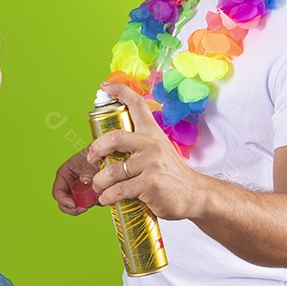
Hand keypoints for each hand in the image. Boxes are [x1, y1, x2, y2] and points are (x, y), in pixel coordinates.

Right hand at [53, 146, 99, 214]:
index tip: (74, 205)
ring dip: (85, 205)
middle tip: (84, 208)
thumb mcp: (91, 162)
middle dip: (74, 208)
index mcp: (64, 174)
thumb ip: (88, 171)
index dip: (63, 201)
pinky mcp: (87, 194)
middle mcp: (69, 184)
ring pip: (76, 205)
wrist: (106, 155)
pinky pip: (87, 204)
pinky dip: (93, 204)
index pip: (57, 192)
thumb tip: (85, 180)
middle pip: (64, 203)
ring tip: (96, 198)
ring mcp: (78, 190)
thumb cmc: (95, 155)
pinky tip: (100, 196)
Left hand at [87, 82, 207, 220]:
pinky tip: (106, 199)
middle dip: (96, 148)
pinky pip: (119, 189)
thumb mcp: (159, 152)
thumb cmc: (172, 175)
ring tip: (98, 188)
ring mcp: (151, 164)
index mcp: (152, 133)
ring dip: (99, 182)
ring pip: (112, 170)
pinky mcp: (150, 183)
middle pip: (115, 138)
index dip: (120, 91)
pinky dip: (108, 196)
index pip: (137, 104)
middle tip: (91, 158)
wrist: (195, 195)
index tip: (105, 85)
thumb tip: (110, 148)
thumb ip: (139, 147)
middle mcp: (151, 144)